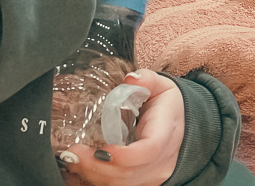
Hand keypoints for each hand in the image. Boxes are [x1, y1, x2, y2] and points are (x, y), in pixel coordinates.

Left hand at [59, 68, 184, 185]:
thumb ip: (148, 79)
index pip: (147, 152)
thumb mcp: (163, 86)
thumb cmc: (168, 108)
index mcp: (165, 135)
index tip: (100, 149)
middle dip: (96, 167)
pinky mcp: (139, 182)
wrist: (182, 128)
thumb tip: (130, 78)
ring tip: (71, 161)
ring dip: (92, 175)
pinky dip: (95, 180)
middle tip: (71, 154)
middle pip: (128, 174)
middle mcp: (160, 162)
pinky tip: (79, 170)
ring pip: (120, 184)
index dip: (123, 156)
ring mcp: (150, 177)